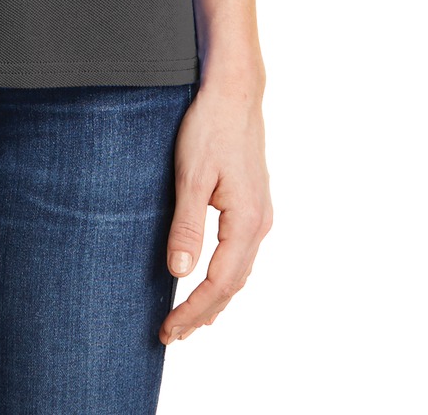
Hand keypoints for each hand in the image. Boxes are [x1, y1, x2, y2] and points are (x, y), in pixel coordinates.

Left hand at [159, 74, 271, 344]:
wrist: (235, 91)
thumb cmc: (210, 127)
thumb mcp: (191, 175)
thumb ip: (187, 226)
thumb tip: (178, 273)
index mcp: (246, 221)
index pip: (219, 283)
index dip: (193, 310)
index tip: (168, 330)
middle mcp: (260, 224)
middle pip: (232, 285)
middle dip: (203, 313)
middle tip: (171, 335)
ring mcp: (260, 213)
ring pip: (240, 272)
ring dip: (215, 298)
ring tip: (189, 321)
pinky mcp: (253, 203)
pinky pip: (241, 254)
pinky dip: (225, 277)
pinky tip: (210, 281)